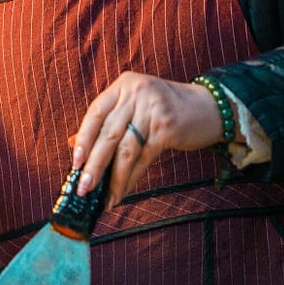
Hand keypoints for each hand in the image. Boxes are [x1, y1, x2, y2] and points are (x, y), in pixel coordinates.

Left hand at [71, 72, 225, 204]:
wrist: (209, 107)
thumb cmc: (166, 109)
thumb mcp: (134, 107)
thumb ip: (106, 122)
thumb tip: (74, 144)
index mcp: (123, 86)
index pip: (95, 113)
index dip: (83, 138)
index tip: (75, 162)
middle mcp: (136, 94)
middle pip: (108, 134)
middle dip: (94, 165)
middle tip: (83, 188)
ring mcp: (153, 110)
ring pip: (126, 150)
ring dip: (113, 178)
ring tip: (104, 198)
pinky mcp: (167, 128)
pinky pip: (144, 158)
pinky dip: (132, 178)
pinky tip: (123, 192)